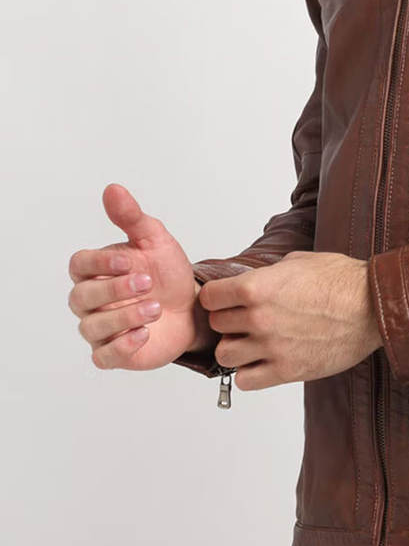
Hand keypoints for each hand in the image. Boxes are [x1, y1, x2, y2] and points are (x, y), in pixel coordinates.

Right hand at [67, 183, 203, 370]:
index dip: (99, 264)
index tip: (128, 261)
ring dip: (124, 317)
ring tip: (156, 308)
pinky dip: (121, 346)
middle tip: (148, 283)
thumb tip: (113, 188)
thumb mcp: (155, 240)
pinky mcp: (114, 353)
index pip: (79, 266)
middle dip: (114, 290)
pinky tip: (144, 333)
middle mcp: (92, 301)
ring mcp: (101, 329)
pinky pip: (104, 356)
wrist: (193, 307)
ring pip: (93, 327)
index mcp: (97, 271)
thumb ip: (132, 217)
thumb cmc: (168, 273)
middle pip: (82, 297)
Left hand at [198, 250, 381, 390]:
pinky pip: (246, 381)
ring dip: (237, 348)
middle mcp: (259, 317)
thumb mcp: (300, 261)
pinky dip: (250, 373)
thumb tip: (257, 280)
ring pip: (226, 355)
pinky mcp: (287, 370)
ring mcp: (272, 346)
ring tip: (255, 342)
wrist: (374, 307)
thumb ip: (270, 273)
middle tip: (247, 319)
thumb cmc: (343, 281)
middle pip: (217, 325)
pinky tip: (265, 361)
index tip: (226, 300)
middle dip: (231, 320)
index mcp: (258, 286)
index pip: (209, 298)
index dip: (218, 298)